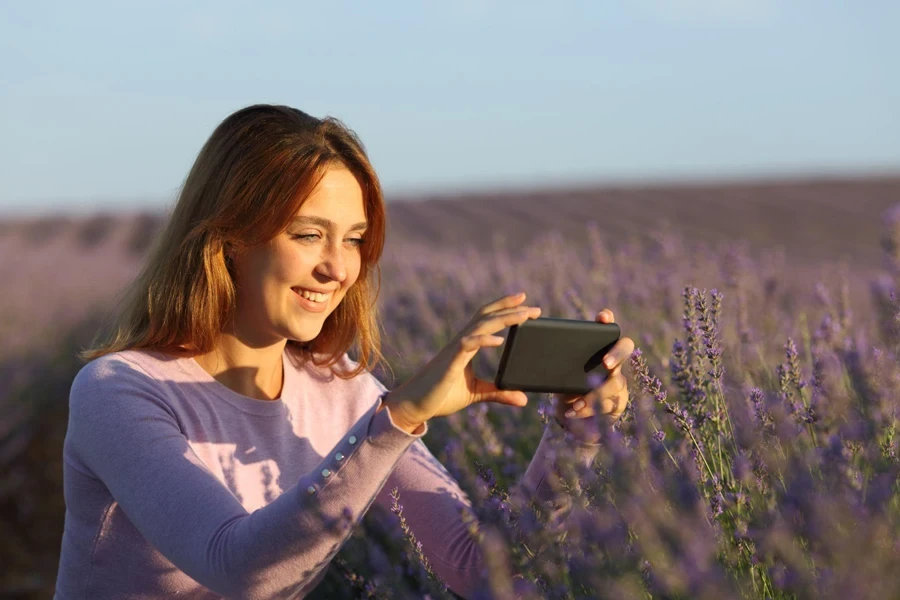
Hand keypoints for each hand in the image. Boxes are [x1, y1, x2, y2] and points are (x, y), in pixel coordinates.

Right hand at [383, 292, 541, 429]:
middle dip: (510, 309)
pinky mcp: (450, 362)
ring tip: (523, 316)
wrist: (415, 405)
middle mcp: (462, 342)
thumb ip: (498, 392)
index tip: (525, 302)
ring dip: (504, 319)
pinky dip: (484, 340)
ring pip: (481, 326)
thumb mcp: (476, 393)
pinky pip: (468, 345)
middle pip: (487, 316)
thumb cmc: (441, 395)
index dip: (504, 308)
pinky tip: (499, 340)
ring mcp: (455, 350)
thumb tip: (523, 399)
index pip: (487, 319)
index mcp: (467, 345)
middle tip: (534, 307)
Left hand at [553, 308, 633, 442]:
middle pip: (625, 347)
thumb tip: (529, 358)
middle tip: (605, 363)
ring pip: (616, 382)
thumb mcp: (556, 375)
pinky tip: (574, 412)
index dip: (607, 320)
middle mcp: (612, 361)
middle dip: (616, 353)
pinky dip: (589, 409)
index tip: (602, 317)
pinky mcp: (618, 401)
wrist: (570, 418)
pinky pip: (609, 403)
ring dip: (595, 394)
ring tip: (576, 404)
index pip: (606, 328)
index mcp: (596, 349)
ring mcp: (618, 381)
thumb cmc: (564, 389)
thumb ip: (549, 365)